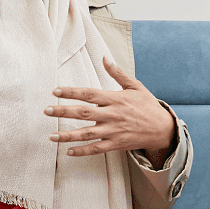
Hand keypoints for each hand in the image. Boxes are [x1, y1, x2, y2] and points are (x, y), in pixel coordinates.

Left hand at [46, 57, 176, 165]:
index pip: (89, 94)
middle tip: (46, 110)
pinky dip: (82, 151)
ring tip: (51, 136)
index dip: (71, 92)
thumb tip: (104, 57)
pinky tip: (68, 151)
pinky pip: (96, 149)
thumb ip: (117, 73)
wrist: (163, 129)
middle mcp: (112, 115)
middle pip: (83, 113)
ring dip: (68, 135)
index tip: (55, 91)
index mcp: (115, 99)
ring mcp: (114, 131)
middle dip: (63, 112)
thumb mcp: (135, 86)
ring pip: (87, 134)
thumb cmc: (147, 105)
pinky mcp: (116, 144)